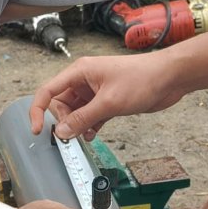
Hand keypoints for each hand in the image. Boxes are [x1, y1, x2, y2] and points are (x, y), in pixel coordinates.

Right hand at [30, 53, 187, 141]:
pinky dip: (89, 126)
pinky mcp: (108, 101)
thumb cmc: (141, 79)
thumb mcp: (109, 102)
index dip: (38, 111)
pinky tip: (94, 135)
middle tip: (72, 135)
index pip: (48, 91)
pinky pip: (90, 116)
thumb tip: (62, 132)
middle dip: (64, 121)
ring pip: (76, 112)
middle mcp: (84, 80)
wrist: (170, 77)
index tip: (37, 131)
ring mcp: (96, 91)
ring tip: (85, 136)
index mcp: (79, 72)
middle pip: (60, 104)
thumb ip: (83, 118)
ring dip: (77, 126)